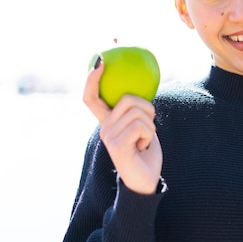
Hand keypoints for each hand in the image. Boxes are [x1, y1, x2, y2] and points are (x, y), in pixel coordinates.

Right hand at [83, 61, 162, 194]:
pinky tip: (143, 148)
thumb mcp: (142, 126)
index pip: (91, 97)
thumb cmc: (146, 152)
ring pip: (138, 112)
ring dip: (151, 125)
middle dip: (147, 108)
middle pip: (127, 98)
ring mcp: (108, 136)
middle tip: (149, 126)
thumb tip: (143, 83)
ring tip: (145, 141)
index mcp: (107, 121)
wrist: (145, 182)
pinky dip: (150, 135)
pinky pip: (141, 126)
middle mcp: (103, 127)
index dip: (92, 78)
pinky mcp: (116, 145)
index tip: (100, 60)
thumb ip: (137, 109)